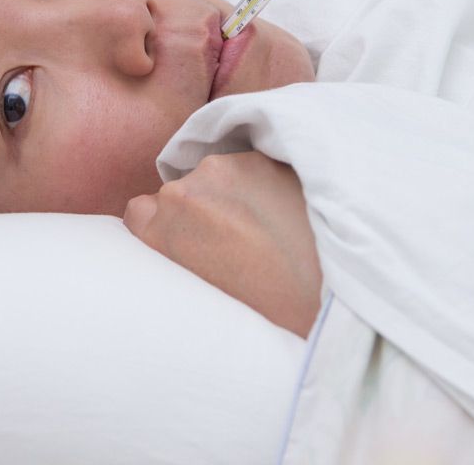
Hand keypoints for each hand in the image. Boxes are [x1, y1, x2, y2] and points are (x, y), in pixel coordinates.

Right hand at [123, 152, 322, 337]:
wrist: (333, 301)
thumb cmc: (269, 314)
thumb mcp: (205, 296)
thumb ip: (183, 258)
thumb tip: (190, 246)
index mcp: (160, 233)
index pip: (140, 211)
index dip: (166, 225)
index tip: (191, 240)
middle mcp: (183, 192)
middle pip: (182, 191)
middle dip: (205, 209)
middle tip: (240, 241)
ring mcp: (225, 169)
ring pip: (219, 174)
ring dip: (237, 191)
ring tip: (271, 227)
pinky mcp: (264, 158)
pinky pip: (256, 163)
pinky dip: (269, 181)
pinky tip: (290, 211)